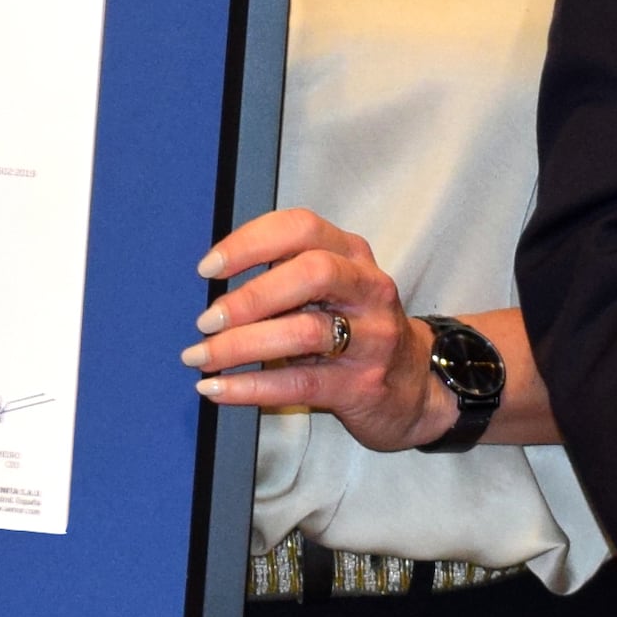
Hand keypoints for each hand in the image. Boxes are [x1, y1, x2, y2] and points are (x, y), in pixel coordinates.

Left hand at [184, 206, 438, 454]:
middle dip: (251, 296)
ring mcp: (372, 337)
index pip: (301, 228)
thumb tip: (213, 285)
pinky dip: (251, 386)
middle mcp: (368, 288)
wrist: (415, 387)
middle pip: (311, 273)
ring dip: (241, 345)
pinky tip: (217, 388)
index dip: (251, 242)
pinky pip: (300, 383)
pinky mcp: (362, 384)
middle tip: (206, 320)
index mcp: (352, 254)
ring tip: (202, 357)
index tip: (208, 268)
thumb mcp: (333, 289)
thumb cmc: (356, 330)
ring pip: (304, 332)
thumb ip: (287, 276)